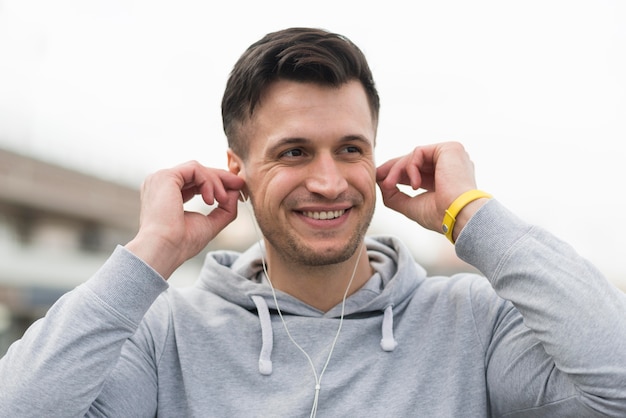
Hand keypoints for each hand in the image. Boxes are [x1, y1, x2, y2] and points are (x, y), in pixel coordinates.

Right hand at [125, 161, 244, 278]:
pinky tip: (211, 199)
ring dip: (216, 182)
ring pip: (197, 169)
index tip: (237, 189)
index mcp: (166, 195)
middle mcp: (161, 185)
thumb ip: (224, 209)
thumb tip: (236, 192)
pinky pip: (195, 169)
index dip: (216, 183)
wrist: (165, 250)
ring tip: (222, 200)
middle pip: (196, 173)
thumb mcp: (210, 224)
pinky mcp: (166, 176)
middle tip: (239, 185)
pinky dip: (208, 181)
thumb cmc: (182, 243)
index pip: (194, 182)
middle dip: (221, 178)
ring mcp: (161, 179)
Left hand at [376, 142, 483, 237]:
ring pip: (414, 156)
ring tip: (390, 185)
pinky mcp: (450, 148)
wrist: (459, 216)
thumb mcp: (412, 206)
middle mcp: (451, 165)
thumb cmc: (440, 216)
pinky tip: (414, 185)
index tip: (380, 179)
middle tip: (378, 176)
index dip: (398, 173)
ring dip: (397, 170)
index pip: (418, 170)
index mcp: (446, 178)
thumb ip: (396, 196)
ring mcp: (452, 156)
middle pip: (415, 160)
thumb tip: (381, 185)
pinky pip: (418, 152)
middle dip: (393, 168)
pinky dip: (410, 167)